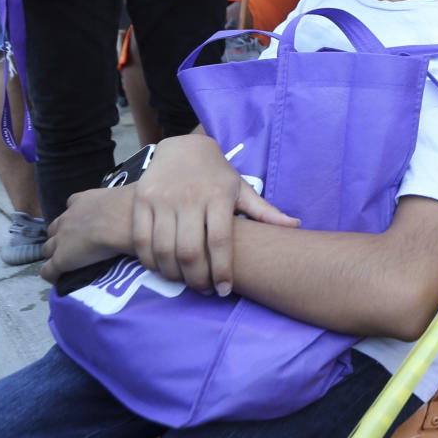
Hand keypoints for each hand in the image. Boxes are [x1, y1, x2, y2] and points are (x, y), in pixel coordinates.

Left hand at [41, 186, 136, 283]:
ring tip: (73, 265)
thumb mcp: (133, 199)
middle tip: (80, 247)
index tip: (87, 226)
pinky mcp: (61, 259)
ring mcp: (61, 238)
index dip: (77, 217)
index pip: (72, 205)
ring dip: (57, 255)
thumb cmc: (136, 209)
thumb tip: (148, 207)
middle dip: (63, 237)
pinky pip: (48, 271)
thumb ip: (132, 204)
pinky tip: (65, 281)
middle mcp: (68, 217)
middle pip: (55, 228)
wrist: (125, 222)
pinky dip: (53, 275)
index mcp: (84, 200)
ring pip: (47, 248)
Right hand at [131, 134, 298, 294]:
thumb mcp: (240, 188)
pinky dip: (151, 262)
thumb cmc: (217, 174)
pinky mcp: (142, 201)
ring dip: (174, 274)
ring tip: (187, 283)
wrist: (181, 147)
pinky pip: (142, 240)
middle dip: (197, 279)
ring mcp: (161, 199)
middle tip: (206, 291)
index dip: (222, 270)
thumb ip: (264, 211)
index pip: (220, 241)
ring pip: (163, 249)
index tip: (225, 290)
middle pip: (189, 250)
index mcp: (217, 195)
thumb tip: (295, 226)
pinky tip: (164, 270)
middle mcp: (188, 197)